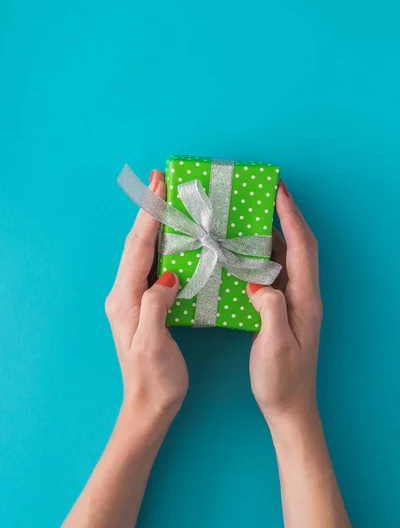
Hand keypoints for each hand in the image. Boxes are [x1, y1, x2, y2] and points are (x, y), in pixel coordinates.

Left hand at [105, 170, 187, 424]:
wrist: (149, 404)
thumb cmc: (156, 378)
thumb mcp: (154, 343)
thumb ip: (156, 304)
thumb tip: (167, 275)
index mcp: (125, 299)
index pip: (137, 247)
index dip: (149, 215)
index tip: (159, 186)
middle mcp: (123, 293)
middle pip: (135, 242)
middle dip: (148, 210)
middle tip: (162, 181)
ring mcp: (130, 297)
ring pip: (141, 251)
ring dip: (152, 223)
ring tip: (167, 200)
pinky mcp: (142, 303)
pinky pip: (148, 264)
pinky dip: (159, 243)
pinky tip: (172, 237)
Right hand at [248, 181, 321, 428]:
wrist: (288, 407)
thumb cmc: (281, 381)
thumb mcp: (274, 346)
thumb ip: (270, 308)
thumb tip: (259, 280)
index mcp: (305, 299)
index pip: (303, 247)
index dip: (291, 216)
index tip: (278, 190)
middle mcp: (303, 294)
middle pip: (299, 244)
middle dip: (285, 214)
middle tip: (265, 191)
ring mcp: (293, 300)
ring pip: (286, 256)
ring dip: (272, 231)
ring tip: (250, 212)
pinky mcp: (281, 308)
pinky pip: (274, 270)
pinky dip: (261, 253)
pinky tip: (243, 250)